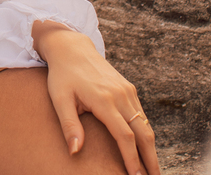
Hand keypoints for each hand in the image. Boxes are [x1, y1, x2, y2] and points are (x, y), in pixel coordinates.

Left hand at [33, 22, 159, 174]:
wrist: (72, 48)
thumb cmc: (62, 75)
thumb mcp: (59, 99)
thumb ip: (69, 125)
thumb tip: (75, 152)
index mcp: (104, 99)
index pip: (124, 136)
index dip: (132, 159)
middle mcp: (121, 95)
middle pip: (143, 133)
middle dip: (150, 159)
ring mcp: (127, 91)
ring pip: (146, 125)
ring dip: (151, 148)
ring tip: (151, 168)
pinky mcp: (129, 89)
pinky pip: (141, 115)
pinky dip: (146, 133)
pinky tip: (145, 148)